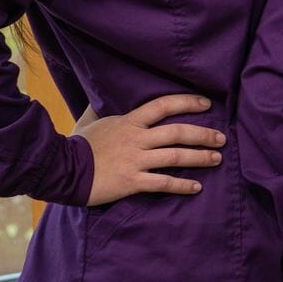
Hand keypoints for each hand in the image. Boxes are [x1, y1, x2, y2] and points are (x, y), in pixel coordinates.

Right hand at [74, 95, 225, 205]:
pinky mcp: (132, 181)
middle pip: (178, 132)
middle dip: (204, 134)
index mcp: (129, 121)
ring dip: (200, 157)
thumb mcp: (89, 121)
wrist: (61, 170)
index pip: (163, 105)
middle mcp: (137, 139)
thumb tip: (97, 94)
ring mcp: (136, 160)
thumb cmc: (76, 146)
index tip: (207, 104)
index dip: (187, 102)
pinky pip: (163, 183)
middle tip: (222, 138)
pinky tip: (196, 187)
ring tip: (217, 159)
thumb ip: (99, 109)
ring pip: (175, 156)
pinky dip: (182, 185)